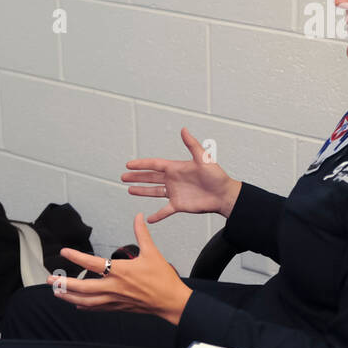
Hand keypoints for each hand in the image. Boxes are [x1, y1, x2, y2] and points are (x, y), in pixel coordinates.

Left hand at [47, 214, 192, 324]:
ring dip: (70, 296)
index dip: (76, 257)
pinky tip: (77, 304)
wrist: (172, 302)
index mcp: (121, 271)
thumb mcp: (152, 253)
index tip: (64, 252)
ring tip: (57, 292)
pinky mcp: (118, 307)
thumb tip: (138, 216)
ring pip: (86, 301)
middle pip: (83, 287)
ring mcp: (114, 299)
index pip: (93, 263)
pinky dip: (84, 306)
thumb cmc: (163, 279)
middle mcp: (114, 287)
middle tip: (50, 278)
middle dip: (64, 283)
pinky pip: (97, 308)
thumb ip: (142, 233)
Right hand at [121, 126, 240, 221]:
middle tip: (123, 176)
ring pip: (154, 191)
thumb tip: (184, 129)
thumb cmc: (216, 176)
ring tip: (129, 189)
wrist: (224, 195)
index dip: (141, 164)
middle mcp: (173, 180)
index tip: (128, 165)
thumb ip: (192, 144)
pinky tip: (149, 218)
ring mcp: (175, 193)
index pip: (154, 165)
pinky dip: (157, 215)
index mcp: (176, 168)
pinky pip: (165, 210)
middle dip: (137, 177)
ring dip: (142, 191)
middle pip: (150, 177)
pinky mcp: (179, 205)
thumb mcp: (203, 158)